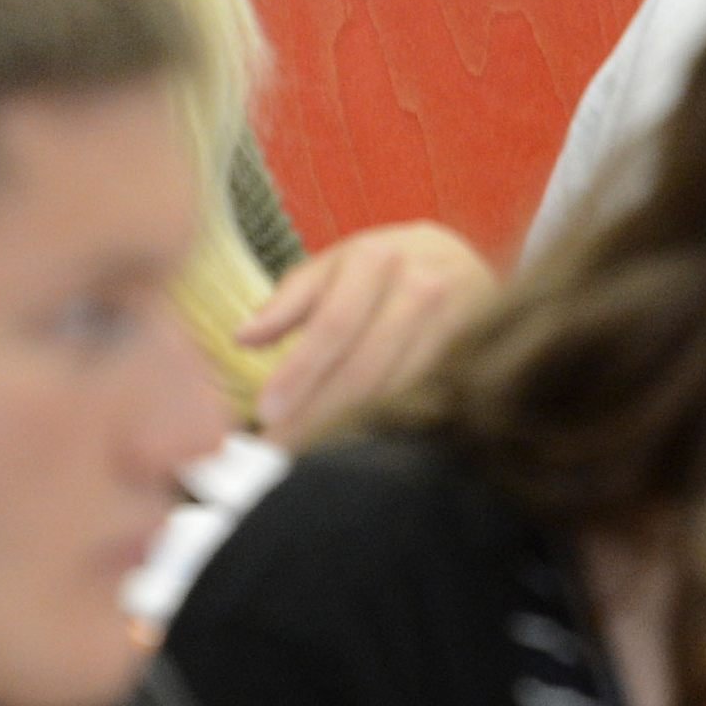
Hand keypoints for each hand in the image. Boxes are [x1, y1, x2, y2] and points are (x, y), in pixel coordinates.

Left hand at [239, 223, 494, 447]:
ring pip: (388, 389)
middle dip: (315, 413)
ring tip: (300, 448)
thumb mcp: (333, 265)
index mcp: (374, 259)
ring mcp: (446, 323)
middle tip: (277, 447)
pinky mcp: (460, 353)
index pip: (333, 326)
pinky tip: (343, 436)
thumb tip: (243, 337)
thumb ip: (288, 301)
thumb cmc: (383, 263)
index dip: (299, 373)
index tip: (266, 413)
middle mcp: (416, 288)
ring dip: (340, 425)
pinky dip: (373, 420)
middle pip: (363, 367)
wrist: (462, 257)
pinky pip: (410, 395)